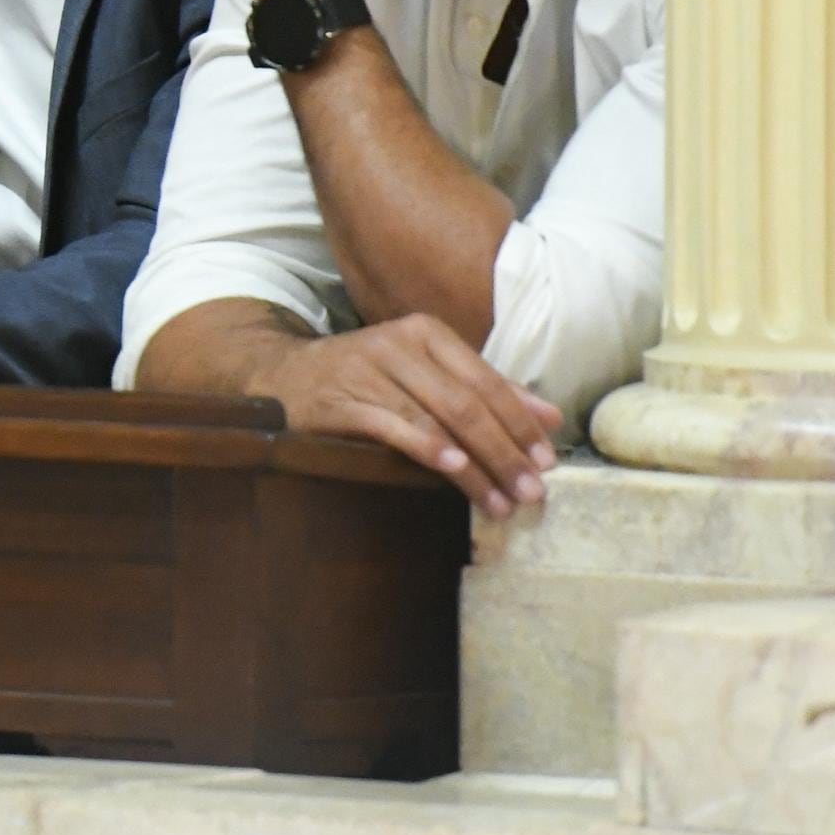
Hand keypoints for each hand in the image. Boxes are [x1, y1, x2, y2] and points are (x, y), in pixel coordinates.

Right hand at [261, 312, 561, 511]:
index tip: (548, 462)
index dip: (520, 422)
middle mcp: (399, 345)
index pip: (486, 380)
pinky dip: (427, 447)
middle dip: (505, 451)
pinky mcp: (342, 400)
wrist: (283, 377)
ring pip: (437, 419)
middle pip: (467, 403)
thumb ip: (485, 390)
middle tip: (532, 491)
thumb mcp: (425, 372)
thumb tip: (550, 418)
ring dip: (476, 465)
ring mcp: (368, 371)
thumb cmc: (365, 377)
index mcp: (426, 333)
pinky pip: (394, 426)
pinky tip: (453, 469)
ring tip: (502, 500)